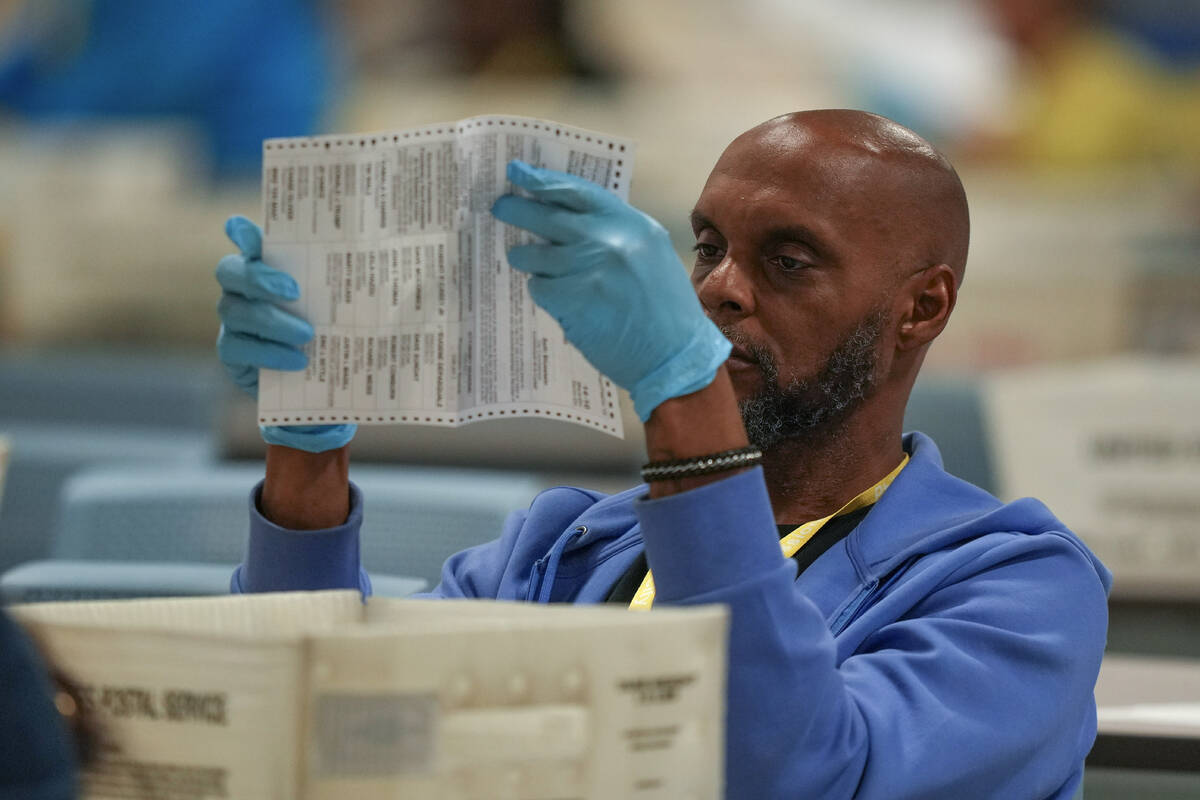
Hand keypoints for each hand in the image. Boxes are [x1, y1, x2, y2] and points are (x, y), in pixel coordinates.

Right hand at [216, 216, 355, 452]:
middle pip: (230, 271)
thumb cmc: (340, 330)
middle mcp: (244, 289)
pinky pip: (235, 349)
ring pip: (235, 312)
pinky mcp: (232, 353)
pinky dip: (268, 354)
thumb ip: (355, 279)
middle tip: (294, 291)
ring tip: (308, 334)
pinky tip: (299, 361)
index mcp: (269, 267)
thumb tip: (397, 257)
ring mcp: (233, 321)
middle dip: (259, 277)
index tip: (242, 225)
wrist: (332, 383)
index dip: (242, 233)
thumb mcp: (352, 303)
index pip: (247, 240)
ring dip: (273, 322)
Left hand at [492, 161, 730, 420]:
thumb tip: (570, 221)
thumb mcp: (650, 254)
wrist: (675, 354)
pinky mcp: (571, 299)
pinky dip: (545, 293)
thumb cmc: (665, 309)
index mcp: (631, 224)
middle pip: (547, 216)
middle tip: (501, 208)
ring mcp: (587, 268)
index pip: (578, 191)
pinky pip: (540, 288)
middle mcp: (608, 239)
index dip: (544, 180)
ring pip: (535, 255)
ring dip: (527, 259)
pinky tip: (563, 302)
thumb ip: (616, 233)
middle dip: (517, 210)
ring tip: (532, 265)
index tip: (518, 172)